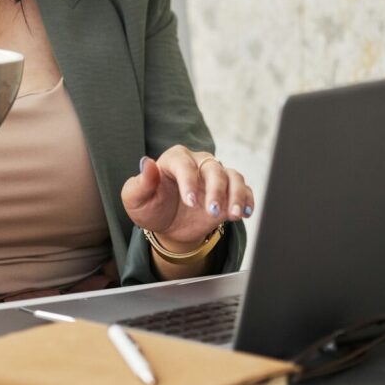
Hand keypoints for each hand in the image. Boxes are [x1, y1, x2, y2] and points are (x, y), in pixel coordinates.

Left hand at [120, 145, 253, 250]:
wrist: (167, 225)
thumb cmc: (150, 207)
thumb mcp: (135, 199)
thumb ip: (140, 183)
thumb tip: (146, 163)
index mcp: (174, 159)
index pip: (184, 164)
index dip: (189, 181)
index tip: (190, 202)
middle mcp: (198, 163)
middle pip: (213, 168)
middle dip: (216, 190)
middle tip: (213, 212)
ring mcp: (215, 177)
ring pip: (233, 176)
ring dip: (237, 195)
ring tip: (235, 215)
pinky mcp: (228, 192)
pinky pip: (244, 190)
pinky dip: (248, 200)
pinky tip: (246, 213)